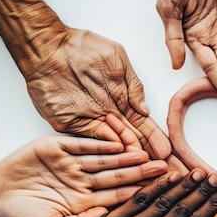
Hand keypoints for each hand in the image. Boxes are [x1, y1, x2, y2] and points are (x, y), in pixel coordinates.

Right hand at [0, 129, 167, 216]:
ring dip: (125, 157)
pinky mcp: (56, 147)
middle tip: (164, 170)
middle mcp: (82, 181)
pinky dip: (99, 144)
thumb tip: (107, 215)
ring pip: (104, 159)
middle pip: (117, 176)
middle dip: (141, 173)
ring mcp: (71, 163)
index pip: (117, 196)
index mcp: (85, 202)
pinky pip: (82, 144)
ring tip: (146, 156)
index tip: (160, 193)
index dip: (138, 194)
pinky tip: (119, 145)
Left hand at [23, 26, 172, 160]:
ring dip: (131, 156)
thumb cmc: (83, 48)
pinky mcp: (74, 125)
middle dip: (147, 156)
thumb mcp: (118, 61)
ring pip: (116, 144)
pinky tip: (124, 156)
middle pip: (133, 140)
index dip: (156, 139)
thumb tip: (146, 110)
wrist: (49, 46)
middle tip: (161, 170)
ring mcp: (93, 121)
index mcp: (123, 101)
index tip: (167, 153)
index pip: (144, 126)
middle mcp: (110, 115)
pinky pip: (96, 139)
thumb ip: (134, 86)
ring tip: (146, 168)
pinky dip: (110, 148)